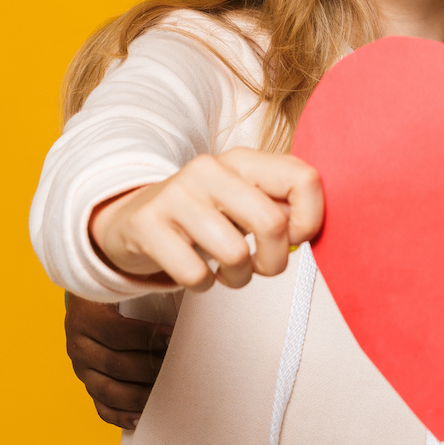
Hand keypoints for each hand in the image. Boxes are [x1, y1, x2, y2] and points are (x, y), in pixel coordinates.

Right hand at [64, 292, 166, 429]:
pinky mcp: (88, 385)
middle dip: (150, 368)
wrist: (91, 298)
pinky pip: (103, 408)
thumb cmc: (118, 288)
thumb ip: (146, 285)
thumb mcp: (126, 281)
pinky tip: (144, 417)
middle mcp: (78, 345)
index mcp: (85, 316)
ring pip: (109, 391)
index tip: (173, 338)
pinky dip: (123, 416)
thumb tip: (181, 286)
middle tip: (178, 367)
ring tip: (167, 394)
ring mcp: (81, 369)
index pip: (115, 333)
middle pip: (115, 365)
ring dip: (140, 395)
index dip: (146, 337)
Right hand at [89, 149, 323, 289]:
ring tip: (227, 271)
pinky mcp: (148, 224)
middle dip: (275, 261)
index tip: (296, 239)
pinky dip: (202, 284)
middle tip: (262, 266)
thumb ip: (279, 208)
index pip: (304, 179)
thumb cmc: (201, 215)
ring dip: (238, 277)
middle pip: (272, 223)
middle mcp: (210, 169)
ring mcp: (176, 194)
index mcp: (243, 159)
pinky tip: (196, 271)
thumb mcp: (242, 201)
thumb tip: (306, 231)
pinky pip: (194, 273)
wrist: (133, 218)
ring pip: (234, 254)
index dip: (311, 220)